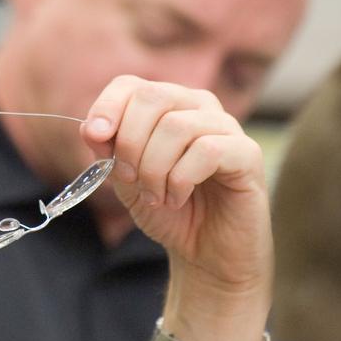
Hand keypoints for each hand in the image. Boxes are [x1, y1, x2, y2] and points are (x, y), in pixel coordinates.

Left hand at [83, 77, 271, 340]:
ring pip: (176, 126)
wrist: (206, 254)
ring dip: (154, 169)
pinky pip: (207, 150)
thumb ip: (110, 151)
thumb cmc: (170, 212)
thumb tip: (92, 128)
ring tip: (156, 196)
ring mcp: (226, 127)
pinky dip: (181, 179)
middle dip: (129, 143)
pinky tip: (178, 198)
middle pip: (152, 97)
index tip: (94, 139)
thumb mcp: (127, 181)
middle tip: (130, 179)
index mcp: (168, 106)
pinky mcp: (247, 154)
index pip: (131, 85)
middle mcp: (198, 107)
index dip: (107, 108)